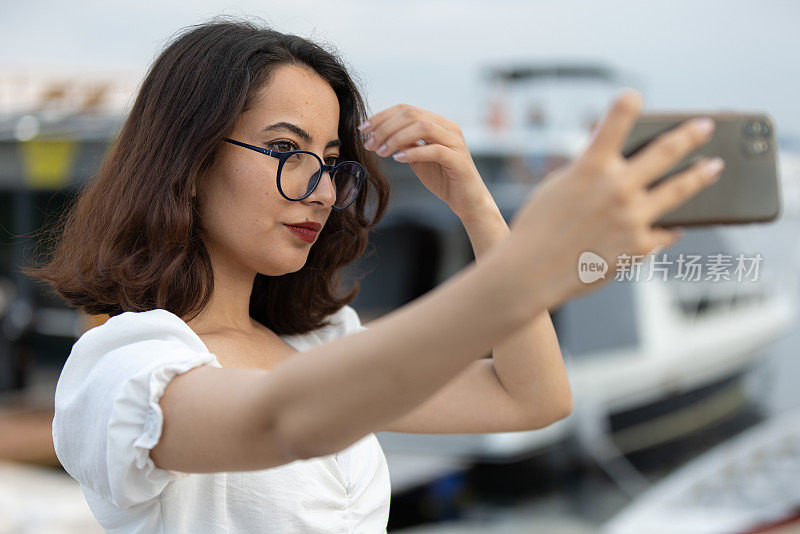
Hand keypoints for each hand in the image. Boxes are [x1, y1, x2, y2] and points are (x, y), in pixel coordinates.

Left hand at [359, 104, 491, 218]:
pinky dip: (413, 153)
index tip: (363, 129)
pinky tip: (398, 160)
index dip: (382, 116)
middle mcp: (448, 127)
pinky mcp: (458, 160)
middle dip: (385, 127)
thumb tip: (381, 133)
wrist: (467, 201)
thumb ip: (405, 143)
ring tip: (381, 152)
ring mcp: (455, 142)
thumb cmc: (443, 178)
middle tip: (369, 144)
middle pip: (412, 115)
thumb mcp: (418, 158)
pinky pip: (434, 150)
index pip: (406, 109)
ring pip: (422, 127)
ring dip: (396, 138)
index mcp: (438, 123)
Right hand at [507, 89, 723, 307]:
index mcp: (590, 167)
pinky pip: (664, 231)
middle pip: (665, 151)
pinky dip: (669, 227)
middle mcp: (617, 188)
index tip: (636, 95)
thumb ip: (588, 170)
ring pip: (679, 189)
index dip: (628, 103)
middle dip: (689, 134)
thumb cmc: (537, 229)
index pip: (615, 121)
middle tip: (705, 126)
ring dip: (700, 175)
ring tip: (714, 166)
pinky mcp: (639, 247)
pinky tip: (677, 225)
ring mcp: (632, 218)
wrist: (531, 272)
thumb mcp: (557, 187)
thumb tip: (616, 163)